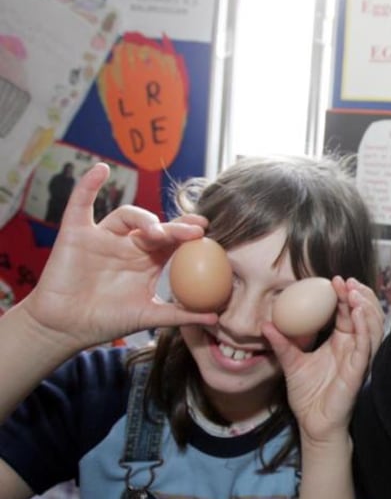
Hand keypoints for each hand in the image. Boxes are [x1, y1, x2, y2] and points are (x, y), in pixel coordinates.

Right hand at [20, 163, 215, 352]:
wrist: (66, 328)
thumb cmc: (107, 321)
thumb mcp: (148, 316)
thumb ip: (180, 315)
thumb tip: (215, 320)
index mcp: (148, 261)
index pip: (173, 241)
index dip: (188, 233)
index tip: (206, 231)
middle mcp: (128, 245)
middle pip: (155, 226)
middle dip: (174, 227)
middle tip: (193, 229)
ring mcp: (103, 237)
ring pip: (126, 215)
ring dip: (143, 218)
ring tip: (155, 231)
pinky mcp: (76, 233)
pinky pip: (81, 204)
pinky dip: (88, 185)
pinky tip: (101, 170)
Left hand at [266, 277, 383, 445]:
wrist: (313, 423)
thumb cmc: (308, 395)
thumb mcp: (292, 363)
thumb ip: (282, 343)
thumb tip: (264, 324)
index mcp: (342, 342)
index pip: (348, 312)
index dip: (345, 295)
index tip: (335, 280)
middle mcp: (354, 347)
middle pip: (365, 314)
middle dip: (360, 295)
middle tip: (348, 280)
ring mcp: (359, 358)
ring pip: (372, 326)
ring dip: (366, 306)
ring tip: (355, 291)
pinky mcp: (359, 370)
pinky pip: (366, 345)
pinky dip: (364, 327)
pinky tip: (357, 313)